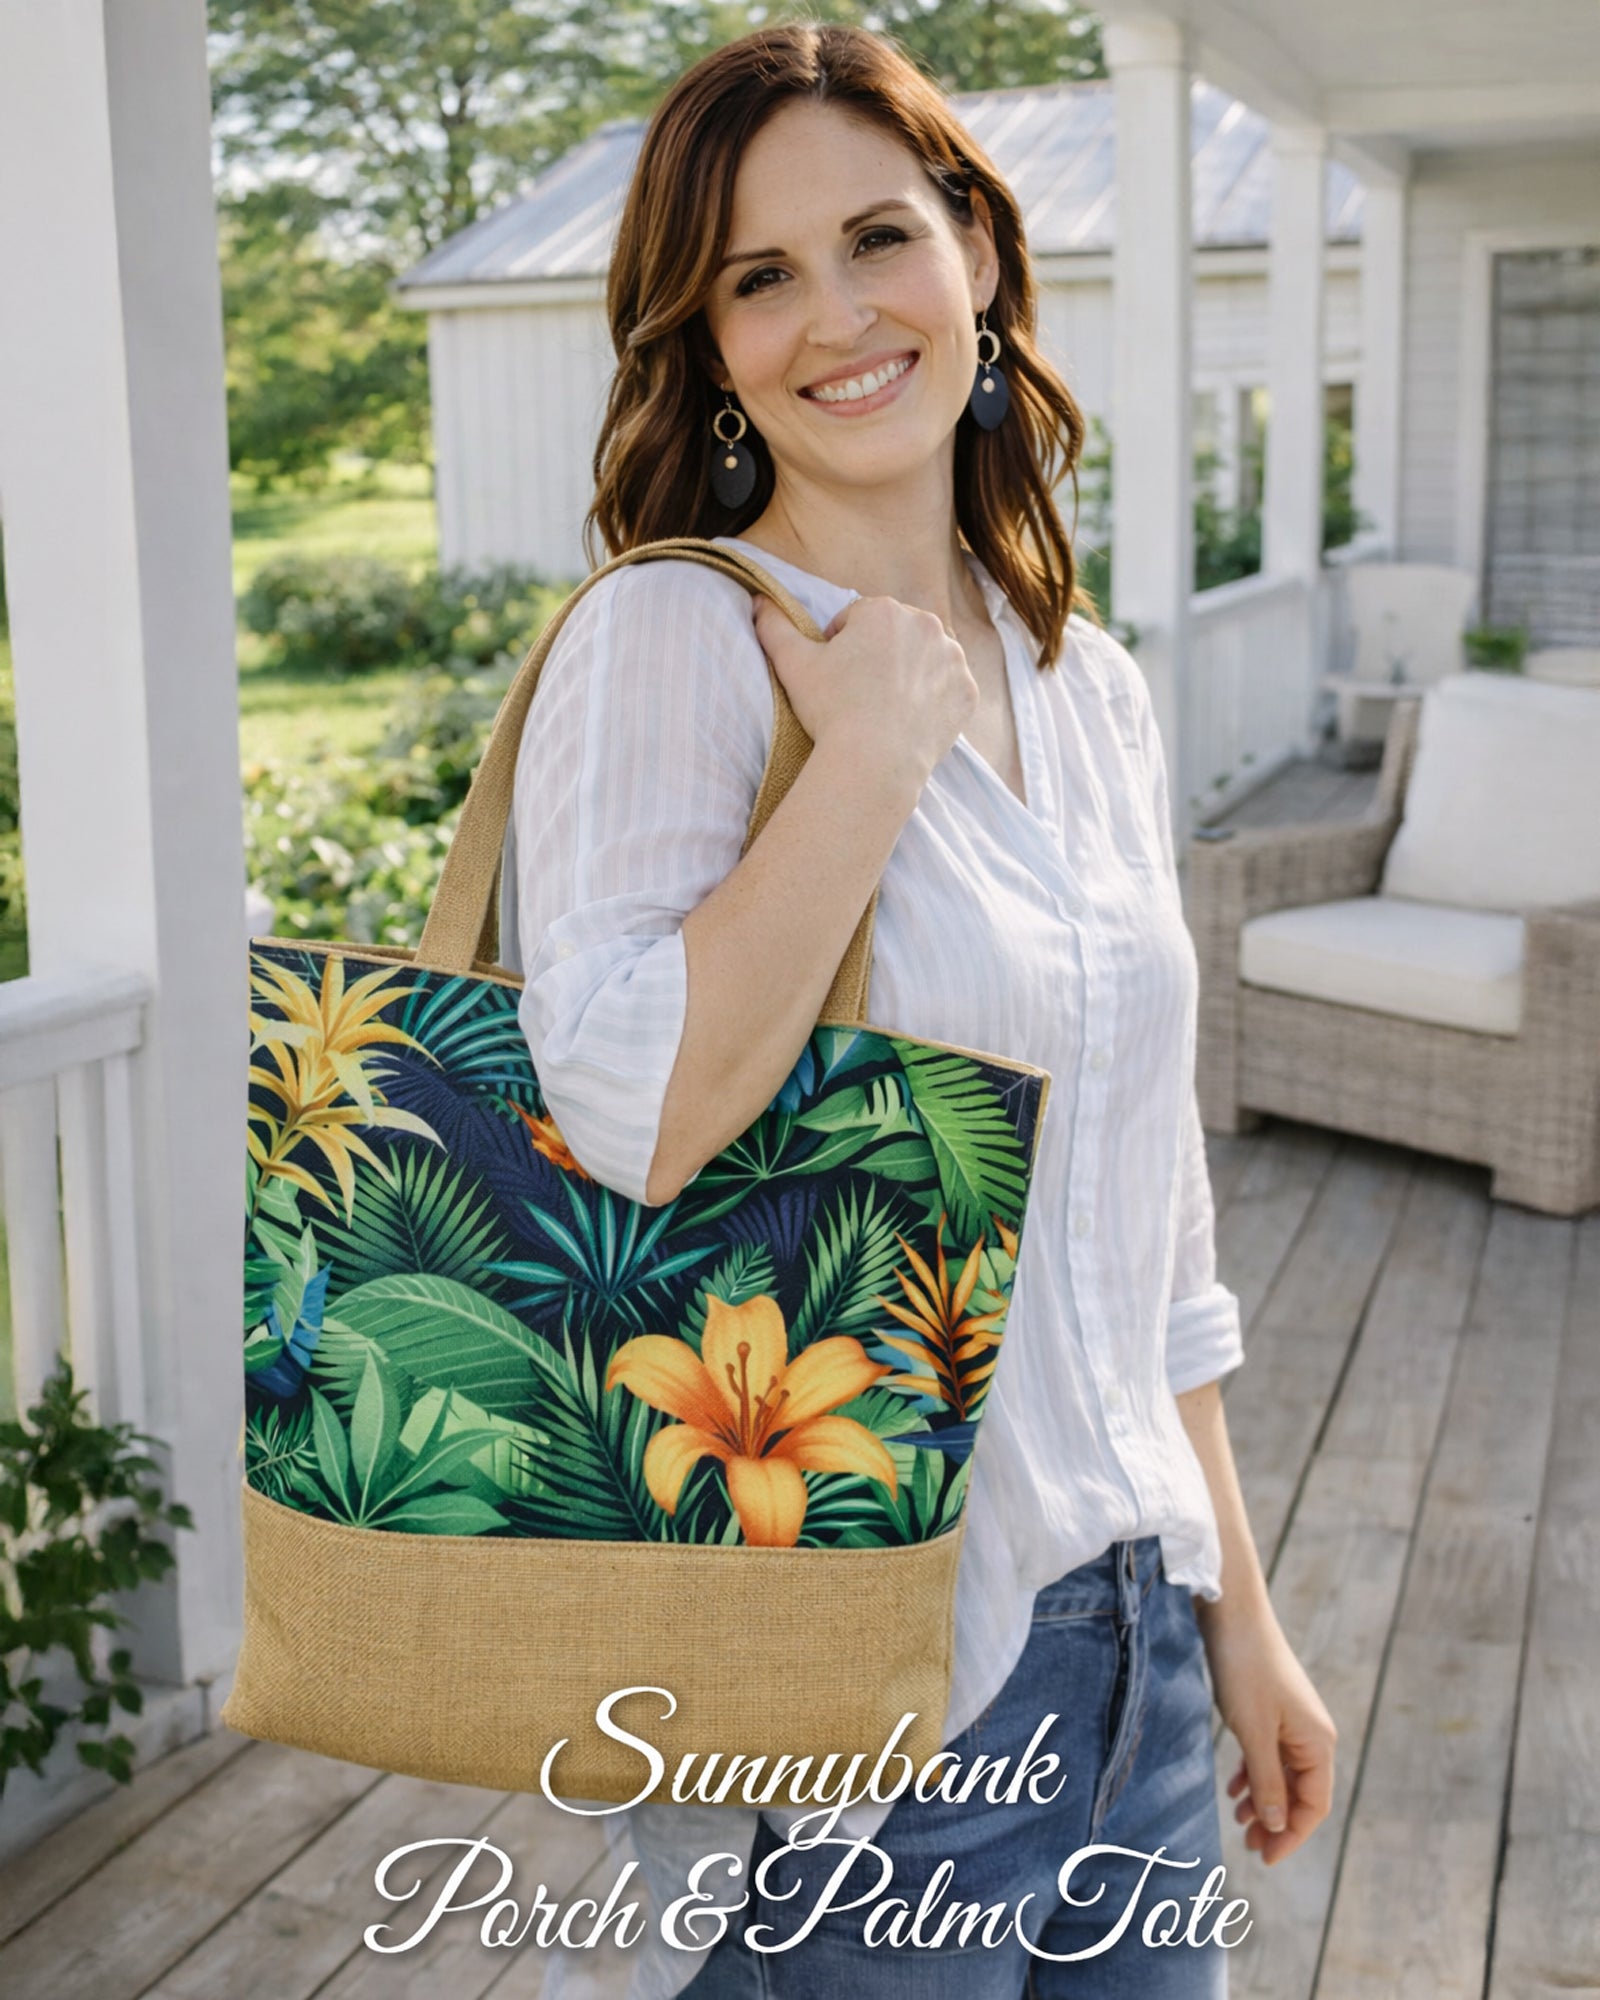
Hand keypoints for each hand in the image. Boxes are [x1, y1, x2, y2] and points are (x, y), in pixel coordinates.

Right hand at [750, 590, 977, 797]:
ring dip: (907, 675)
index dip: (841, 647)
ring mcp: (952, 658)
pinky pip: (947, 689)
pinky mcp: (967, 691)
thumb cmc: (832, 711)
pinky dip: (932, 701)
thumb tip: (758, 600)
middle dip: (879, 656)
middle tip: (859, 695)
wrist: (875, 764)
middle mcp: (925, 624)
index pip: (858, 619)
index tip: (835, 677)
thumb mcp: (792, 665)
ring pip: (924, 659)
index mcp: (883, 610)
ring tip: (884, 708)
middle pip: (895, 636)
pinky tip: (909, 720)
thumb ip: (773, 626)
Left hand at [1197, 1593, 1336, 1865]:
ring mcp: (1292, 1720)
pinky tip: (1234, 1788)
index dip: (1292, 1836)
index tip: (1266, 1859)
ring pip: (1283, 1774)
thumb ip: (1268, 1781)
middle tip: (1248, 1846)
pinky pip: (1269, 1753)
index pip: (1313, 1805)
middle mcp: (1312, 1733)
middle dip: (1276, 1822)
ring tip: (1238, 1821)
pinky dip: (1255, 1773)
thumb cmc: (1245, 1670)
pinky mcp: (1271, 1708)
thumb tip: (1278, 1825)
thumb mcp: (1254, 1732)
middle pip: (1300, 1792)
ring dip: (1264, 1800)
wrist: (1232, 1612)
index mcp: (1318, 1742)